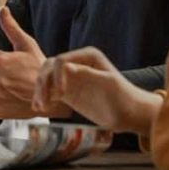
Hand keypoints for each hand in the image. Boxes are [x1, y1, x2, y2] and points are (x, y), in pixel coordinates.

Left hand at [0, 7, 47, 118]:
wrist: (51, 95)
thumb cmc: (40, 70)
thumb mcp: (26, 44)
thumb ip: (11, 27)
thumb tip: (3, 10)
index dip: (5, 60)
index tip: (16, 65)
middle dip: (0, 73)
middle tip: (17, 76)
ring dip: (0, 87)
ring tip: (16, 86)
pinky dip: (1, 101)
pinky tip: (14, 97)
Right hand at [33, 47, 161, 134]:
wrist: (129, 113)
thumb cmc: (123, 96)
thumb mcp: (108, 84)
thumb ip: (87, 74)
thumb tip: (64, 66)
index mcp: (87, 56)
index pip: (62, 61)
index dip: (57, 76)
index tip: (62, 94)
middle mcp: (76, 63)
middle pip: (49, 68)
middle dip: (43, 83)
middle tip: (43, 102)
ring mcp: (71, 78)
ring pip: (46, 79)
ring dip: (40, 91)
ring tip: (40, 108)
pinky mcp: (68, 92)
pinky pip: (50, 91)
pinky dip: (42, 98)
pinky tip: (39, 108)